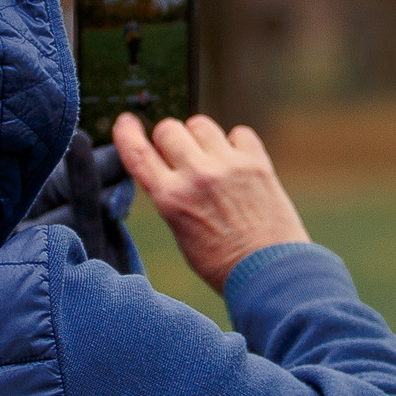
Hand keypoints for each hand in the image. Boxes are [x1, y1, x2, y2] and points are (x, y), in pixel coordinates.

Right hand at [111, 112, 308, 291]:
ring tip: (210, 158)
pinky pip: (239, 132)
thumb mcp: (179, 231)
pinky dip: (236, 143)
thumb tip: (167, 165)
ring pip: (201, 124)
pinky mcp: (257, 163)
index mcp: (170, 198)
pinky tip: (238, 163)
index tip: (127, 122)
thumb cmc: (221, 263)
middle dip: (170, 139)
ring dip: (200, 137)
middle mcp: (196, 176)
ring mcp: (228, 166)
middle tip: (181, 155)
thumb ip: (170, 195)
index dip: (127, 132)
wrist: (268, 273)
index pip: (137, 152)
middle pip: (169, 129)